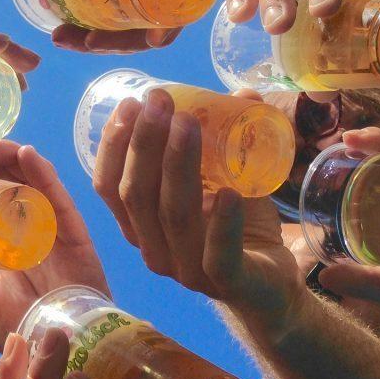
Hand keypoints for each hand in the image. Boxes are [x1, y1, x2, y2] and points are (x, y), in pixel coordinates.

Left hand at [0, 141, 109, 352]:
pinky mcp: (72, 232)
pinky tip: (26, 155)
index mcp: (4, 232)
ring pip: (31, 177)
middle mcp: (28, 222)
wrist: (53, 348)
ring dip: (8, 155)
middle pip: (7, 176)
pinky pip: (58, 196)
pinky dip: (43, 172)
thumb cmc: (16, 322)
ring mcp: (50, 224)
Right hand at [48, 0, 280, 53]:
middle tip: (70, 39)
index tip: (59, 32)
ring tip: (95, 41)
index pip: (119, 18)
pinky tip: (156, 33)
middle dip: (100, 42)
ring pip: (162, 26)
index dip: (89, 31)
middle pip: (136, 32)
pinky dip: (175, 18)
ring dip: (128, 39)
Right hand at [91, 88, 306, 337]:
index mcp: (140, 225)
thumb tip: (240, 93)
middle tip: (160, 101)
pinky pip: (219, 256)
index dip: (113, 144)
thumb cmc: (236, 227)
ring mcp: (187, 270)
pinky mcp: (227, 284)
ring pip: (172, 216)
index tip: (131, 103)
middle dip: (144, 142)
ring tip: (188, 123)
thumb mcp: (223, 179)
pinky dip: (222, 223)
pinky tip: (228, 192)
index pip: (109, 186)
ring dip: (177, 165)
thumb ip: (225, 142)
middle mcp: (153, 248)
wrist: (270, 284)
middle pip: (136, 194)